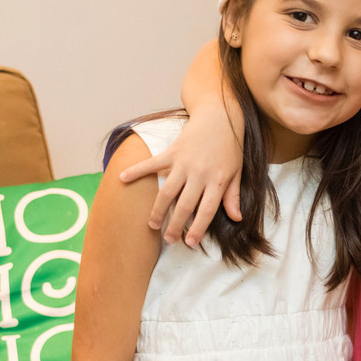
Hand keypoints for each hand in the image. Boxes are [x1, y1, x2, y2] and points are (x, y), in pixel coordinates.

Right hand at [118, 108, 243, 246]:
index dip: (197, 228)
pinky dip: (137, 171)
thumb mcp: (237, 172)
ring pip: (168, 192)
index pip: (206, 210)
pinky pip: (152, 164)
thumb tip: (236, 218)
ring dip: (158, 210)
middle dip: (175, 225)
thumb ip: (233, 196)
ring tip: (152, 224)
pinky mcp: (172, 152)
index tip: (190, 242)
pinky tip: (123, 179)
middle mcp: (199, 174)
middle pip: (185, 205)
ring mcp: (183, 163)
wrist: (220, 117)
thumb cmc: (230, 146)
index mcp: (217, 181)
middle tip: (168, 239)